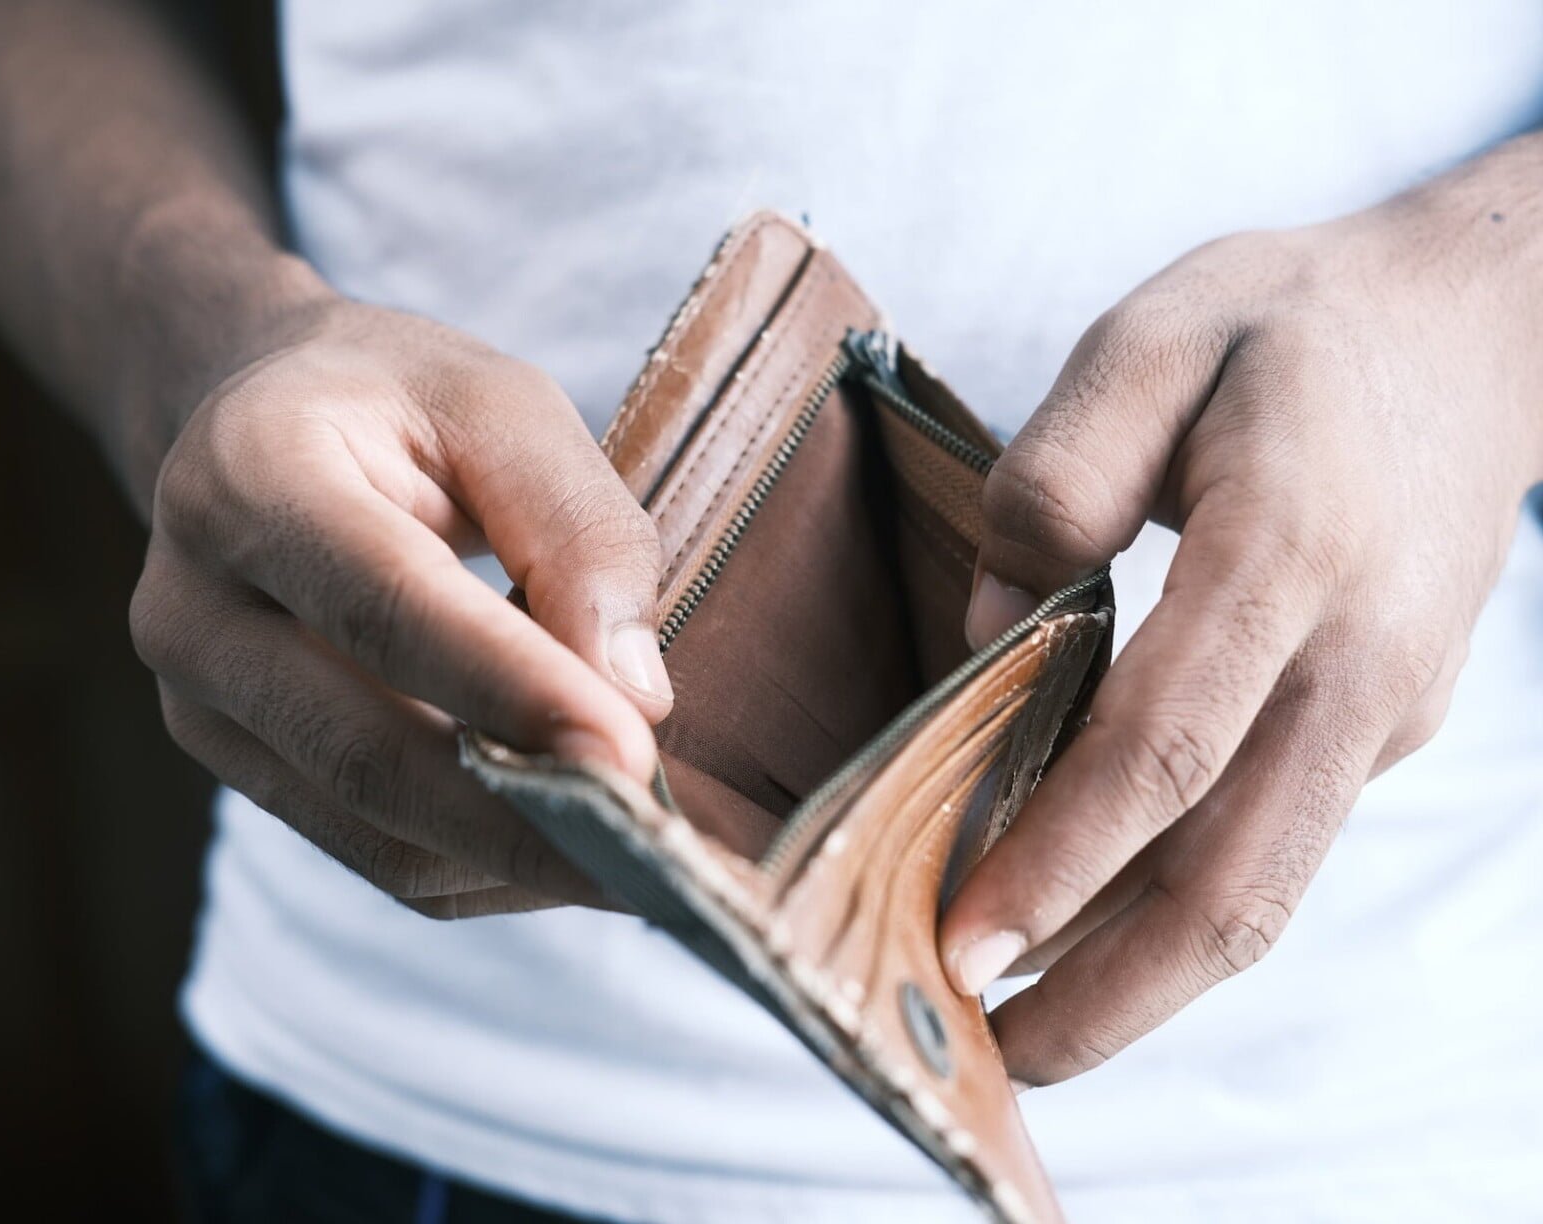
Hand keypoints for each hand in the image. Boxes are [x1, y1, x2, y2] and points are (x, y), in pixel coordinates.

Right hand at [130, 291, 672, 917]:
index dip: (512, 691)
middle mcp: (195, 605)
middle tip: (661, 854)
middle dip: (526, 819)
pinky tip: (569, 843)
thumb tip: (636, 698)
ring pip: (374, 833)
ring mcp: (200, 705)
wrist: (262, 425)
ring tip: (641, 858)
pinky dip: (487, 868)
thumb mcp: (506, 408)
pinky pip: (377, 856)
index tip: (632, 759)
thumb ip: (577, 532)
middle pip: (367, 753)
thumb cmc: (401, 405)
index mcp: (252, 475)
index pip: (388, 607)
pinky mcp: (239, 768)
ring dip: (518, 860)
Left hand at [941, 139, 1542, 1086]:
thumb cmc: (1290, 329)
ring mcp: (1384, 707)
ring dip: (1146, 977)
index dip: (1060, 860)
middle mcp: (1356, 660)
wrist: (1473, 334)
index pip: (1166, 748)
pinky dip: (1181, 901)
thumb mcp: (1154, 338)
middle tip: (994, 1055)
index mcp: (1290, 552)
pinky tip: (1095, 918)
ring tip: (1031, 1025)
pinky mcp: (1384, 725)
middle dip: (1110, 991)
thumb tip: (993, 627)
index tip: (962, 941)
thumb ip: (1058, 476)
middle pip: (1234, 878)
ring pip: (1264, 885)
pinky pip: (1274, 838)